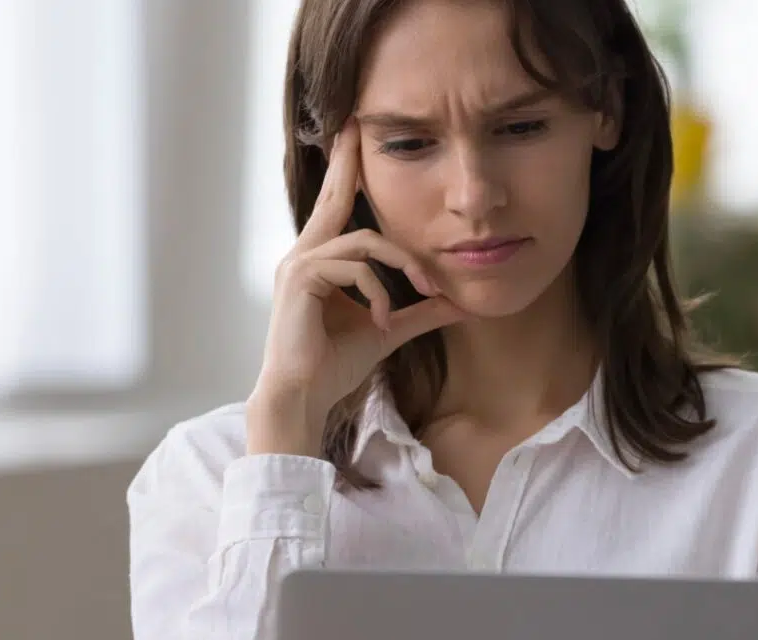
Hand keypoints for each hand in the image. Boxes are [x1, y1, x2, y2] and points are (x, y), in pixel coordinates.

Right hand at [247, 121, 470, 456]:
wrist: (304, 397)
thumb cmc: (334, 365)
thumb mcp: (388, 331)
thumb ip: (419, 313)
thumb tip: (458, 303)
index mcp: (321, 260)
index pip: (337, 208)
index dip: (347, 174)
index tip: (356, 141)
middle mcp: (305, 255)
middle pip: (333, 197)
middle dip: (347, 161)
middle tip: (356, 125)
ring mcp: (299, 265)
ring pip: (363, 241)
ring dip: (400, 265)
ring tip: (423, 292)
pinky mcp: (302, 280)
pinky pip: (353, 268)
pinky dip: (378, 293)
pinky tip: (385, 322)